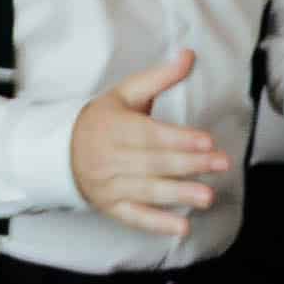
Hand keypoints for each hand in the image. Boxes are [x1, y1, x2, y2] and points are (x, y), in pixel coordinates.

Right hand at [67, 49, 237, 228]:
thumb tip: (190, 55)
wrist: (61, 151)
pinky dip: (158, 224)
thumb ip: (159, 77)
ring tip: (208, 196)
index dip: (179, 139)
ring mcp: (110, 185)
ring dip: (179, 195)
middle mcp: (110, 158)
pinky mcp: (112, 206)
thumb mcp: (125, 93)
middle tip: (221, 164)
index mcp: (114, 127)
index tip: (207, 141)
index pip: (151, 135)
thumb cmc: (102, 119)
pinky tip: (182, 227)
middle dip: (190, 165)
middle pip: (154, 163)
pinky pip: (135, 217)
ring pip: (147, 191)